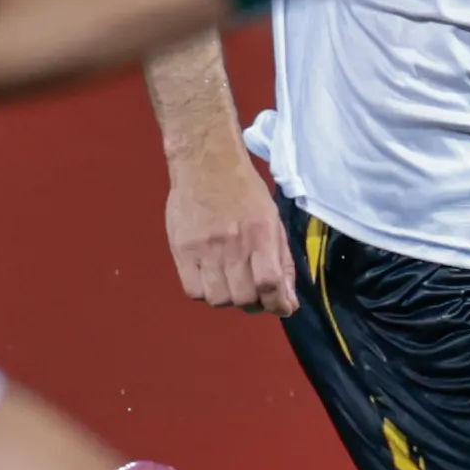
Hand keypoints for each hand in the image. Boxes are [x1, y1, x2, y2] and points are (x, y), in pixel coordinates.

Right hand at [166, 143, 297, 314]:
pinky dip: (205, 293)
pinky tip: (210, 279)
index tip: (281, 307)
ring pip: (218, 299)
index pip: (269, 284)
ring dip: (229, 299)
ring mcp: (204, 248)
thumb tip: (288, 302)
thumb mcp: (273, 220)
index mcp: (260, 235)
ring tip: (230, 284)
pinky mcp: (181, 249)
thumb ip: (282, 261)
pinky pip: (193, 291)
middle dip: (254, 304)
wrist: (205, 162)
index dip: (278, 305)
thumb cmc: (245, 190)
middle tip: (254, 293)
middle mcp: (232, 245)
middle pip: (243, 298)